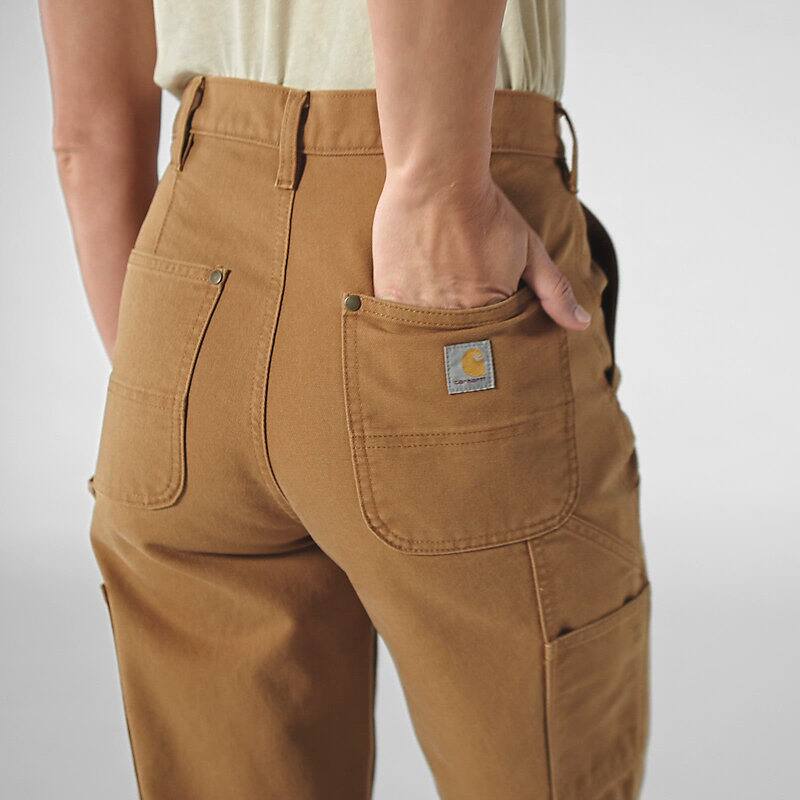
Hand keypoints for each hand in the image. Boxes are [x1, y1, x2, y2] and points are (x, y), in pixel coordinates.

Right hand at [371, 173, 589, 329]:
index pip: (491, 345)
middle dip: (460, 342)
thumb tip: (581, 324)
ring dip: (432, 332)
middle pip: (456, 347)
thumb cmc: (485, 210)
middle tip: (457, 318)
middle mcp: (451, 317)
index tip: (485, 324)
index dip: (490, 337)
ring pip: (426, 338)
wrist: (437, 177)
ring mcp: (417, 308)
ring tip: (435, 307)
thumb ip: (555, 292)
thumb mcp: (529, 250)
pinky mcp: (389, 295)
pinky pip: (397, 323)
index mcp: (488, 311)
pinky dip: (405, 320)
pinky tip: (412, 302)